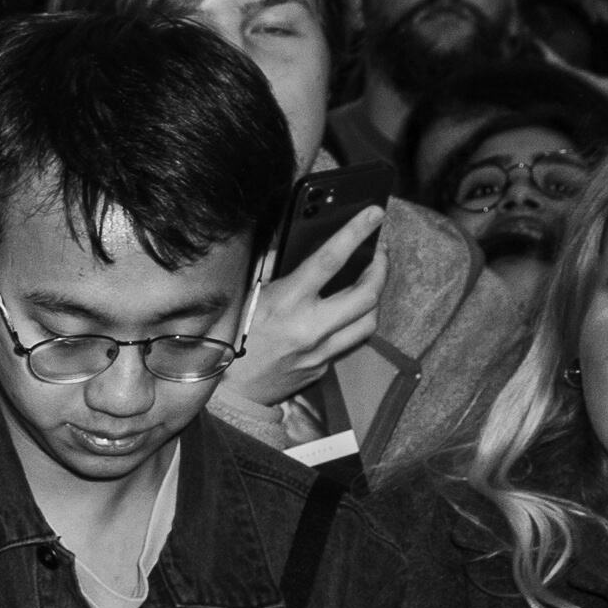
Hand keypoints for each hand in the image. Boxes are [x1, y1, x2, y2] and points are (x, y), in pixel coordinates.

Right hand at [224, 205, 386, 422]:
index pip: (330, 260)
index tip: (374, 214)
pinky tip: (343, 314)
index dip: (355, 232)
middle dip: (381, 269)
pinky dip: (352, 324)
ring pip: (369, 322)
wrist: (227, 392)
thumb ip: (272, 267)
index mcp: (286, 302)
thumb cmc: (229, 337)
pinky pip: (349, 343)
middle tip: (380, 254)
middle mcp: (309, 328)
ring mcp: (320, 352)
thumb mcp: (247, 295)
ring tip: (369, 283)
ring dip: (374, 298)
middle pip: (367, 294)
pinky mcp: (323, 369)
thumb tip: (293, 242)